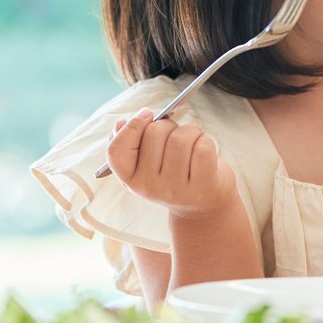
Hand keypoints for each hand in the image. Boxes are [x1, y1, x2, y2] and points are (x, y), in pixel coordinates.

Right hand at [106, 109, 238, 218]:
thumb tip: (121, 124)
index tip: (147, 114)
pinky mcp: (202, 186)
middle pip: (154, 132)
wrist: (203, 207)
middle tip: (174, 135)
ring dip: (190, 131)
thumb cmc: (174, 175)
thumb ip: (130, 143)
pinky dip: (206, 140)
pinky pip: (202, 147)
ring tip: (192, 143)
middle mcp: (150, 187)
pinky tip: (204, 152)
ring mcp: (175, 189)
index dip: (131, 127)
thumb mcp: (147, 165)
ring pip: (180, 138)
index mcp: (131, 179)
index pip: (116, 150)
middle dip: (168, 125)